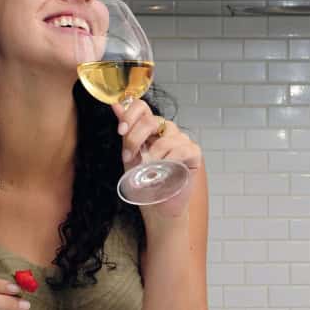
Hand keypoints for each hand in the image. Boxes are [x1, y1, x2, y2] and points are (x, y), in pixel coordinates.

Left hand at [112, 99, 202, 218]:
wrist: (156, 203)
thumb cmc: (144, 180)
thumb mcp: (130, 154)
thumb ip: (126, 131)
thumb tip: (115, 105)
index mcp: (150, 127)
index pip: (142, 107)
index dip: (130, 115)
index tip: (120, 131)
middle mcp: (166, 130)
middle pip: (151, 121)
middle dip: (135, 139)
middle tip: (128, 158)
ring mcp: (181, 140)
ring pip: (166, 139)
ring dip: (152, 156)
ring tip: (146, 170)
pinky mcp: (193, 153)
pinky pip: (182, 150)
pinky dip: (170, 160)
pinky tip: (163, 170)